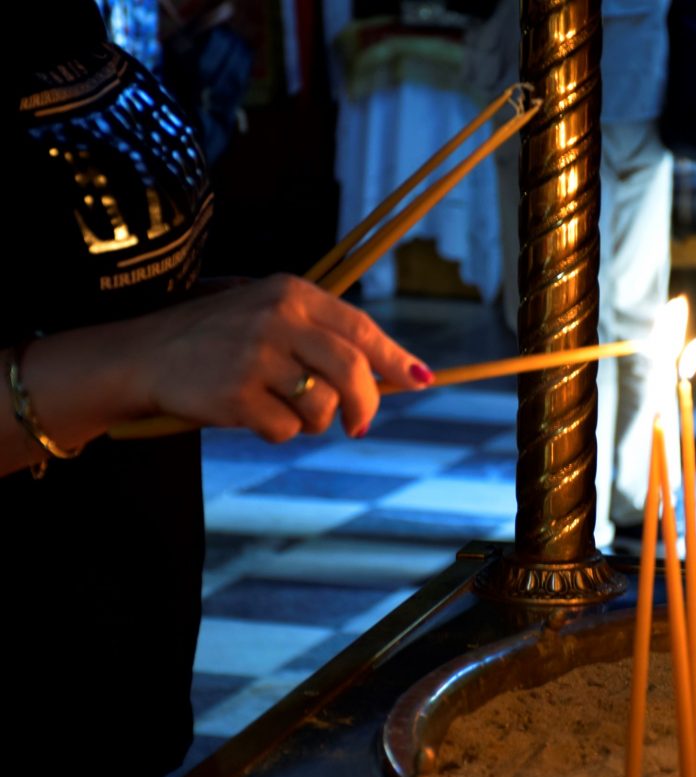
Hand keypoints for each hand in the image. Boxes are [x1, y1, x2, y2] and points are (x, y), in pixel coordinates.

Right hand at [125, 274, 430, 440]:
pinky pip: (285, 430)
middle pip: (352, 371)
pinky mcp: (235, 393)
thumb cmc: (219, 338)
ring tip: (283, 409)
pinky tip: (253, 416)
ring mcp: (256, 356)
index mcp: (293, 293)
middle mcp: (278, 318)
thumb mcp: (270, 314)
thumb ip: (323, 335)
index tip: (420, 380)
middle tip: (359, 426)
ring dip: (312, 421)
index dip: (394, 358)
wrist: (145, 354)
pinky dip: (277, 433)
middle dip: (365, 405)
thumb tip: (391, 374)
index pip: (361, 328)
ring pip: (321, 406)